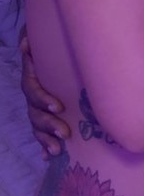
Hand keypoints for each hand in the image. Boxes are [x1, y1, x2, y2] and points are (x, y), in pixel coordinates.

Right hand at [19, 30, 71, 157]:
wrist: (48, 49)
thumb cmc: (46, 44)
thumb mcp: (40, 37)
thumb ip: (32, 39)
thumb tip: (25, 44)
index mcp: (31, 79)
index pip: (34, 92)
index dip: (44, 100)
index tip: (59, 107)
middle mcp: (31, 96)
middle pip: (36, 114)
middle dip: (49, 125)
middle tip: (65, 133)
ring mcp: (36, 108)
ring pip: (37, 126)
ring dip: (45, 139)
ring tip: (58, 150)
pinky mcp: (44, 116)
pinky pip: (40, 133)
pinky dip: (42, 146)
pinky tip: (48, 158)